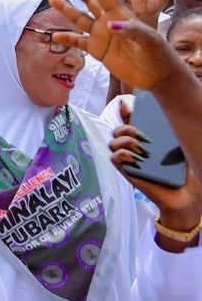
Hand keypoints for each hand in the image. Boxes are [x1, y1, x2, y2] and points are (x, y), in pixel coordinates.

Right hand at [48, 0, 175, 89]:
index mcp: (121, 14)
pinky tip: (55, 36)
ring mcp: (101, 35)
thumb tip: (109, 25)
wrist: (157, 75)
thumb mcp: (149, 39)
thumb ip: (131, 30)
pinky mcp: (98, 50)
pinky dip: (67, 39)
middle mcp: (108, 21)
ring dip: (66, 9)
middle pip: (88, 0)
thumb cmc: (158, 53)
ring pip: (80, 19)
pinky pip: (78, 43)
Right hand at [108, 101, 201, 230]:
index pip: (130, 121)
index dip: (124, 111)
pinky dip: (121, 154)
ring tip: (142, 149)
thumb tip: (172, 113)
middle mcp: (136, 148)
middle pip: (118, 130)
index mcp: (147, 140)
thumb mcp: (181, 147)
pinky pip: (114, 158)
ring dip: (125, 141)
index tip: (126, 105)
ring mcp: (130, 160)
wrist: (187, 196)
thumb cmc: (186, 173)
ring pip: (113, 143)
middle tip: (142, 134)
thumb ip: (173, 132)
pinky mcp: (128, 172)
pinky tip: (135, 157)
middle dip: (126, 127)